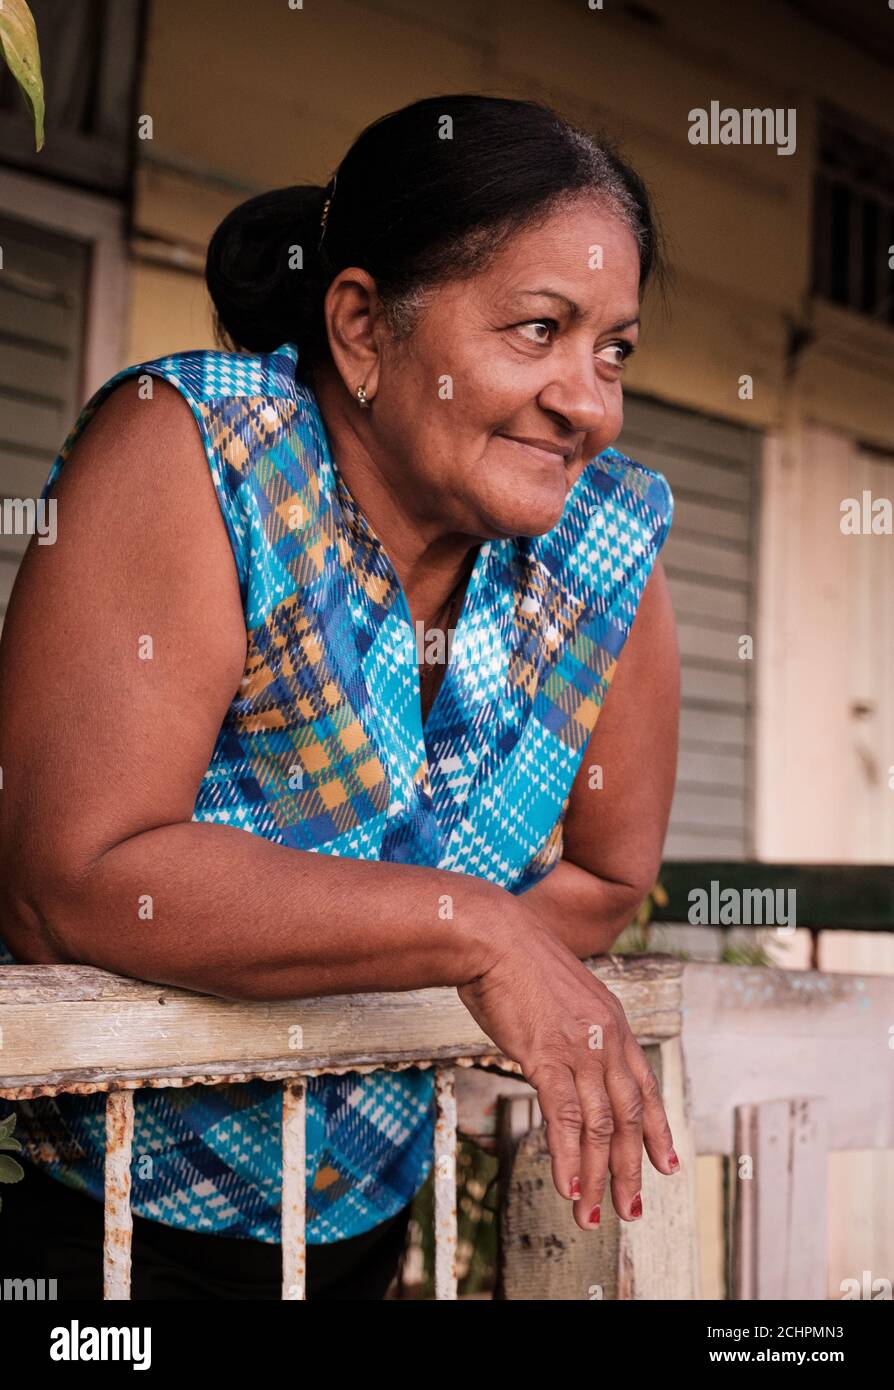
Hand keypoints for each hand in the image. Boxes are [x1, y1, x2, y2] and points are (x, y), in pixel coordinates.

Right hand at [457, 903, 678, 1229]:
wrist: (494, 935)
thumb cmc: (517, 959)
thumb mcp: (563, 992)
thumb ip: (574, 1026)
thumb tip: (564, 1052)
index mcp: (614, 1023)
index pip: (645, 1088)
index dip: (657, 1131)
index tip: (665, 1165)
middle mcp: (607, 1039)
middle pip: (629, 1117)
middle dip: (629, 1169)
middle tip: (631, 1210)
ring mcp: (580, 1049)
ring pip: (599, 1127)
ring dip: (596, 1177)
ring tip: (591, 1215)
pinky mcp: (547, 1056)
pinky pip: (563, 1118)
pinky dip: (567, 1158)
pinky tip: (568, 1185)